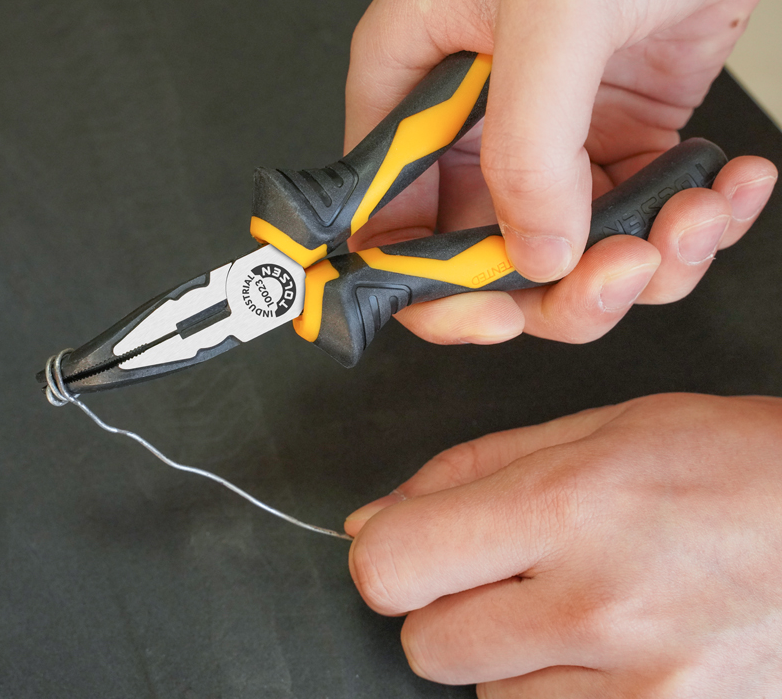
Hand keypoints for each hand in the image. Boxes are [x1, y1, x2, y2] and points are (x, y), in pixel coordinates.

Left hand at [345, 393, 781, 696]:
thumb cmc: (728, 462)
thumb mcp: (596, 428)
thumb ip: (469, 471)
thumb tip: (373, 520)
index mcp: (567, 504)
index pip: (394, 563)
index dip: (387, 554)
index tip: (412, 544)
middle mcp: (597, 607)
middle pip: (425, 643)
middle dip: (447, 603)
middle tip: (510, 566)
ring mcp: (641, 691)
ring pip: (485, 694)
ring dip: (508, 651)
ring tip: (580, 601)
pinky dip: (557, 691)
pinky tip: (607, 647)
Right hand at [346, 0, 781, 346]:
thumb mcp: (558, 3)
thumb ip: (530, 143)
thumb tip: (534, 253)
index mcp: (411, 89)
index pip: (387, 224)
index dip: (430, 286)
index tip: (496, 313)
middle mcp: (469, 131)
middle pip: (482, 264)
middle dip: (559, 290)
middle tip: (622, 269)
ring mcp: (543, 146)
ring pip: (567, 263)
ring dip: (641, 264)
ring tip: (696, 212)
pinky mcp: (612, 148)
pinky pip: (633, 227)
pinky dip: (689, 229)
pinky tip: (725, 186)